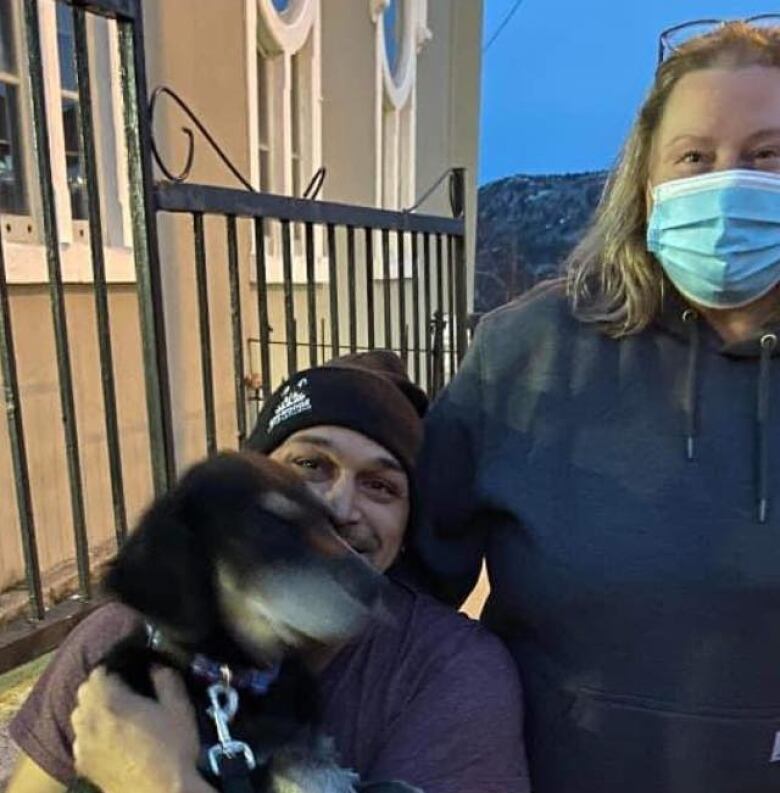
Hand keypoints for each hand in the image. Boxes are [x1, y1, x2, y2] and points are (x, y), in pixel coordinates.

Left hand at [71, 666, 213, 792]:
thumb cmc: (172, 748)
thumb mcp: (179, 707)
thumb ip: (166, 678)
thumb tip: (155, 664)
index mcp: (111, 702)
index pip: (97, 673)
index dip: (113, 669)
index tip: (128, 674)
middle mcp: (89, 721)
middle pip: (83, 692)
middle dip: (99, 687)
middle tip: (122, 692)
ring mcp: (83, 745)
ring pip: (77, 715)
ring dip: (91, 709)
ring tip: (113, 715)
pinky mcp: (82, 765)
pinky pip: (79, 739)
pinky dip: (89, 734)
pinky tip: (109, 741)